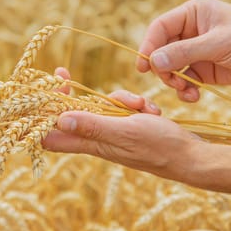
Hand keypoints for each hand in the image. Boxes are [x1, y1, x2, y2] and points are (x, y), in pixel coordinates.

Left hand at [43, 68, 199, 178]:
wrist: (191, 156)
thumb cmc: (160, 147)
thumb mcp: (126, 132)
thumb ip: (93, 126)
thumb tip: (60, 120)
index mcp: (91, 143)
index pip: (50, 136)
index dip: (40, 116)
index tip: (39, 92)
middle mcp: (96, 139)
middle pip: (69, 114)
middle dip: (72, 95)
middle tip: (63, 74)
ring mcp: (111, 133)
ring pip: (98, 106)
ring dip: (117, 99)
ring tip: (141, 107)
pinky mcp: (126, 127)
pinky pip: (120, 108)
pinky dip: (133, 104)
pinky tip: (150, 111)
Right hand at [136, 0, 230, 101]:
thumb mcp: (218, 43)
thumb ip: (185, 52)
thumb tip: (154, 61)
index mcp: (192, 14)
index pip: (160, 27)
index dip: (149, 45)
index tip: (143, 65)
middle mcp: (190, 32)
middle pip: (161, 50)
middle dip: (163, 68)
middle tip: (172, 81)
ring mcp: (195, 52)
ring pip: (170, 68)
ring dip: (174, 81)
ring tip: (186, 89)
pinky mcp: (202, 70)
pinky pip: (183, 81)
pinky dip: (184, 90)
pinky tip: (194, 96)